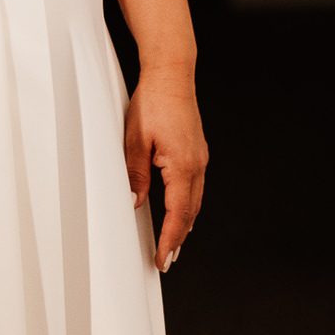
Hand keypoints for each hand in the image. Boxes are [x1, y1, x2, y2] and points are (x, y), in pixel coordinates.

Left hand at [124, 67, 207, 272]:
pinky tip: (181, 210)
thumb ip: (136, 174)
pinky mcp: (197, 151)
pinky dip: (188, 205)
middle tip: (166, 260)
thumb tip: (135, 202)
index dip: (170, 239)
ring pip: (195, 200)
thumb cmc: (153, 102)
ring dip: (185, 224)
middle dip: (178, 238)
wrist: (171, 74)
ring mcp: (200, 157)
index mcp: (183, 166)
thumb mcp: (135, 141)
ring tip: (174, 243)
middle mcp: (197, 165)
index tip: (162, 258)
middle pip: (190, 212)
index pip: (178, 213)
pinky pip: (195, 186)